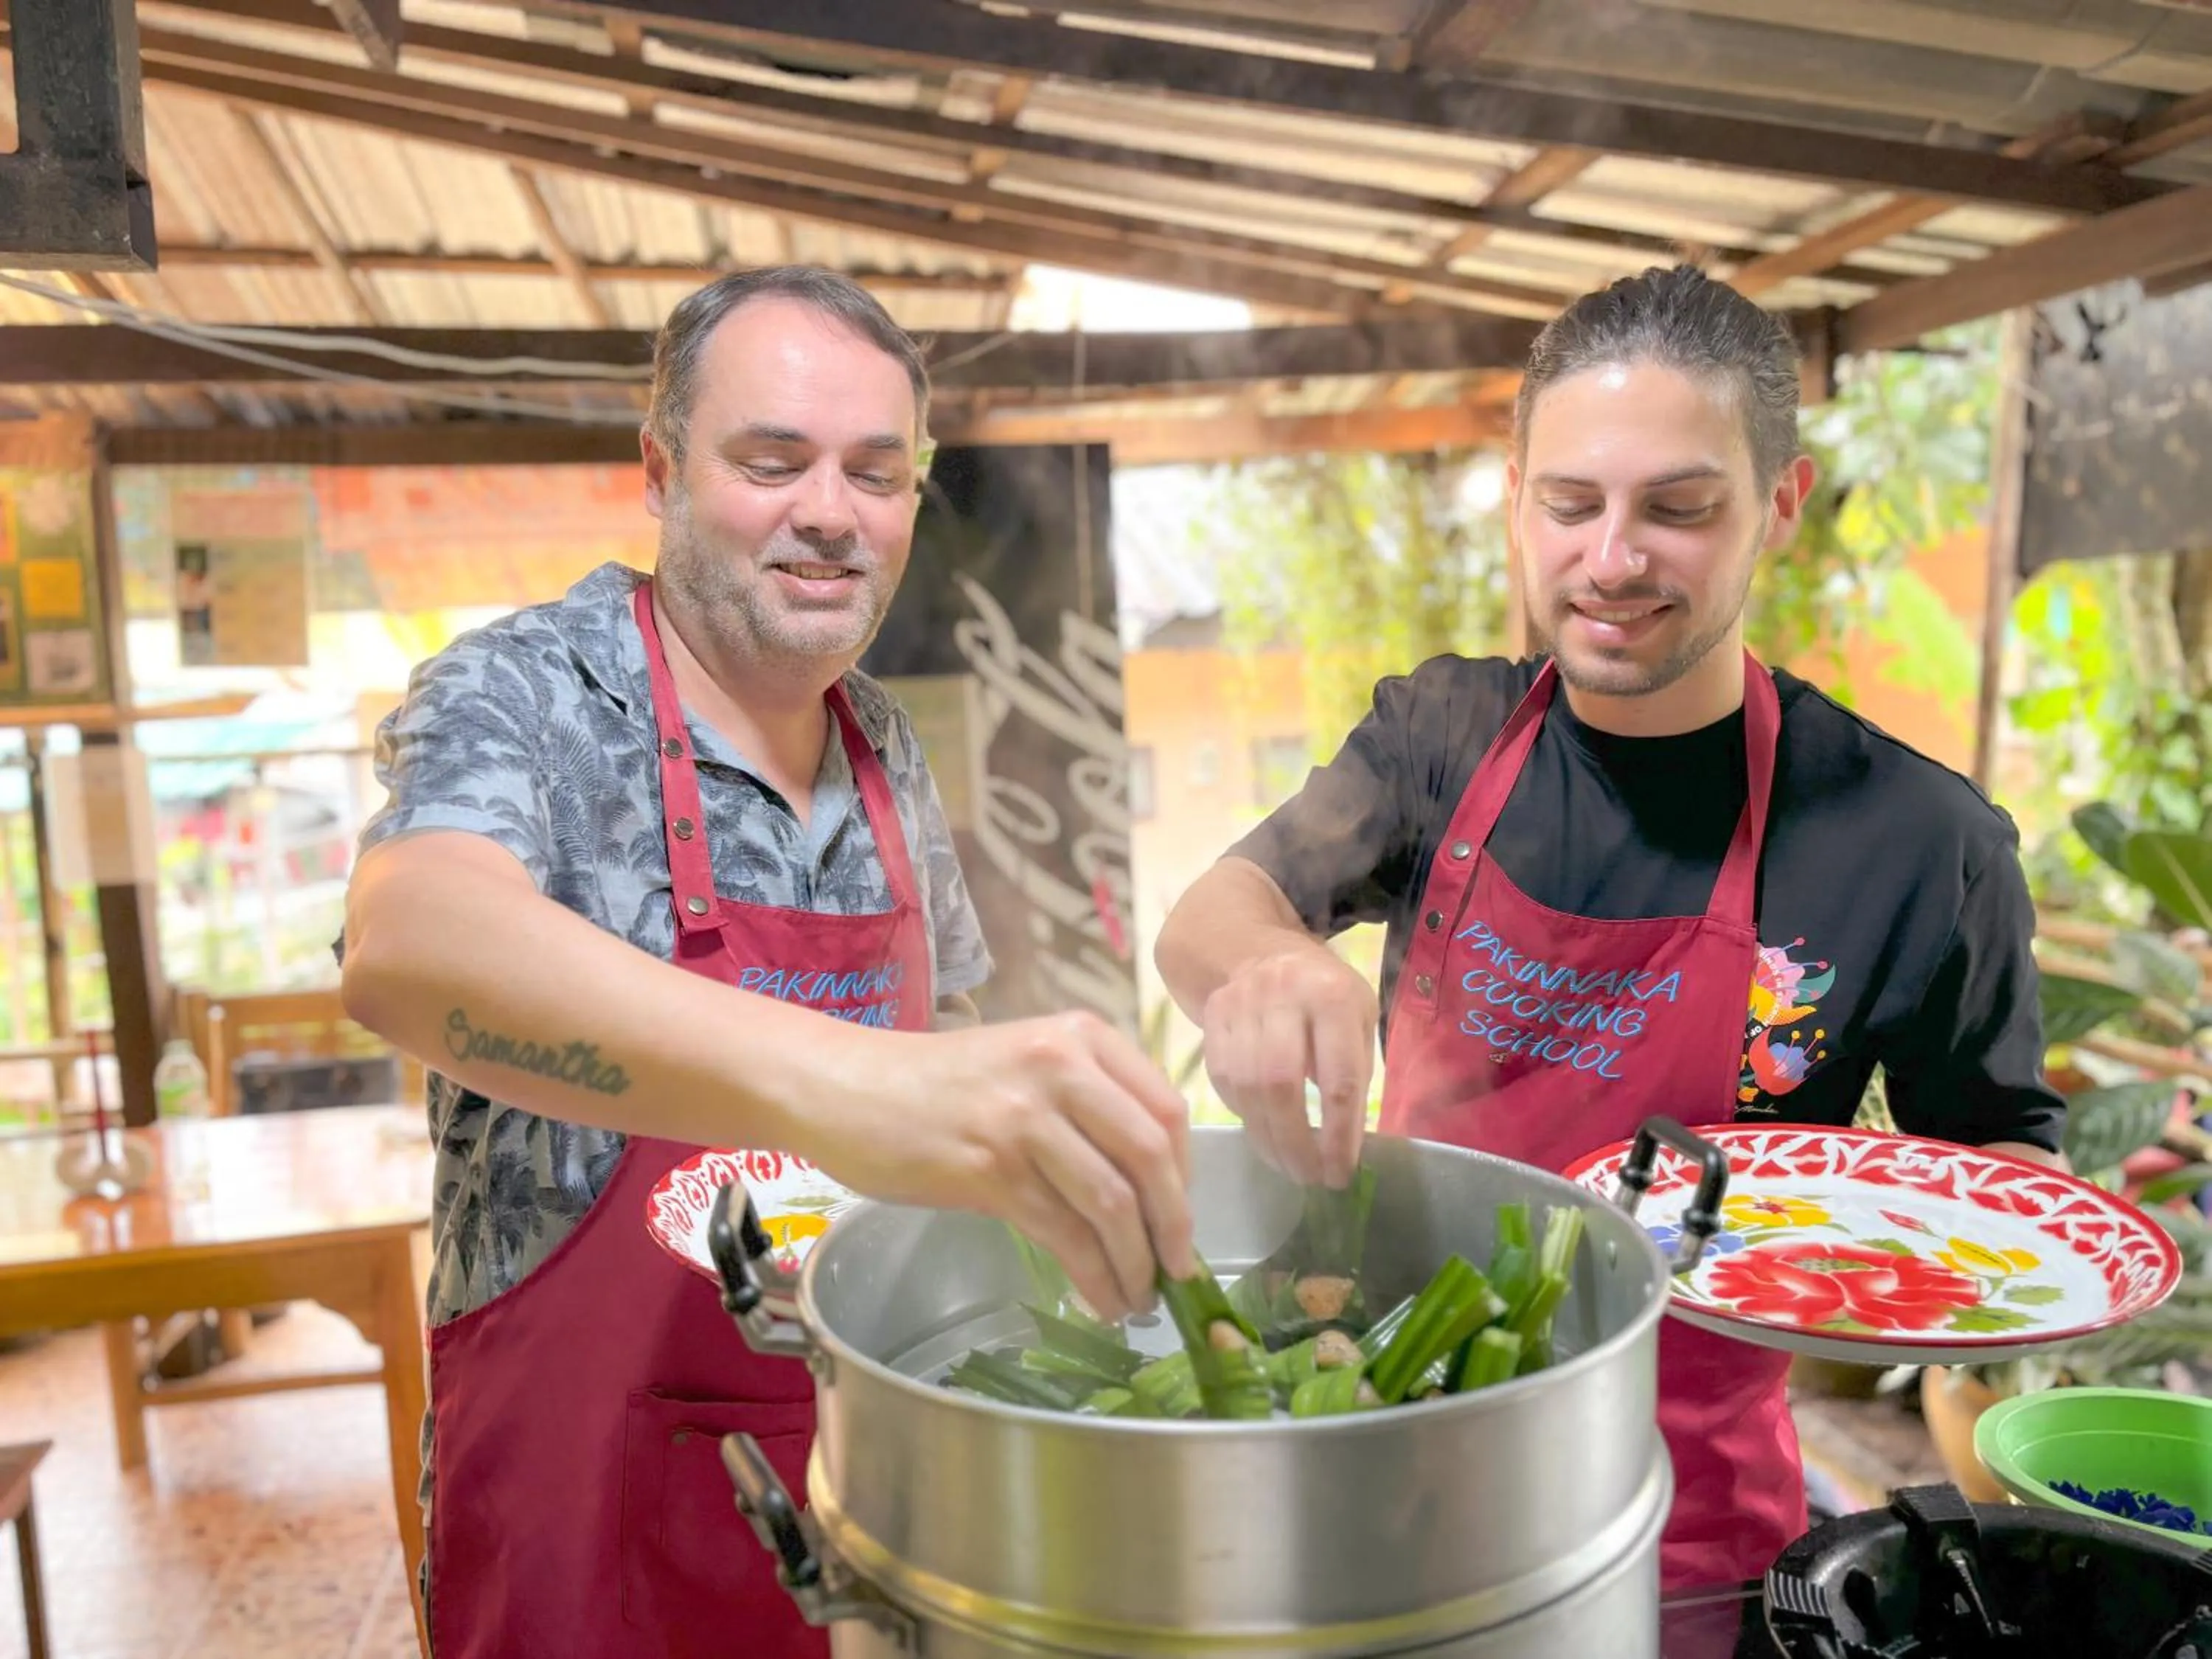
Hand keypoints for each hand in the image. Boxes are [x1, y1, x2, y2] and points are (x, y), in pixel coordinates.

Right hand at [812, 1011, 1195, 1323]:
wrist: (846, 1087)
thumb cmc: (939, 1084)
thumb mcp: (1026, 1063)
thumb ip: (1088, 1105)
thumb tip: (1153, 1191)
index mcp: (1081, 1037)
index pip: (1167, 1110)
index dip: (1186, 1176)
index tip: (1180, 1219)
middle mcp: (1060, 1067)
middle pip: (1151, 1156)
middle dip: (1174, 1226)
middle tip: (1177, 1272)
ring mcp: (1022, 1116)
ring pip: (1112, 1201)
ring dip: (1134, 1263)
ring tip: (1137, 1297)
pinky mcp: (988, 1167)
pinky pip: (1063, 1233)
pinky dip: (1093, 1276)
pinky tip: (1099, 1298)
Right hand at [1198, 941, 1376, 1188]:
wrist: (1253, 948)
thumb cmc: (1322, 993)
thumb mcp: (1357, 1016)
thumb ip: (1354, 1071)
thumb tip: (1344, 1145)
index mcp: (1332, 996)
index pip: (1338, 1078)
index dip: (1339, 1134)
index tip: (1341, 1172)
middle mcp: (1282, 995)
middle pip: (1282, 1084)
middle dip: (1295, 1142)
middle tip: (1309, 1178)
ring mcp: (1240, 1005)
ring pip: (1247, 1087)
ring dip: (1267, 1138)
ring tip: (1287, 1166)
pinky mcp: (1211, 1018)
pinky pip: (1222, 1081)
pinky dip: (1244, 1115)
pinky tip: (1262, 1134)